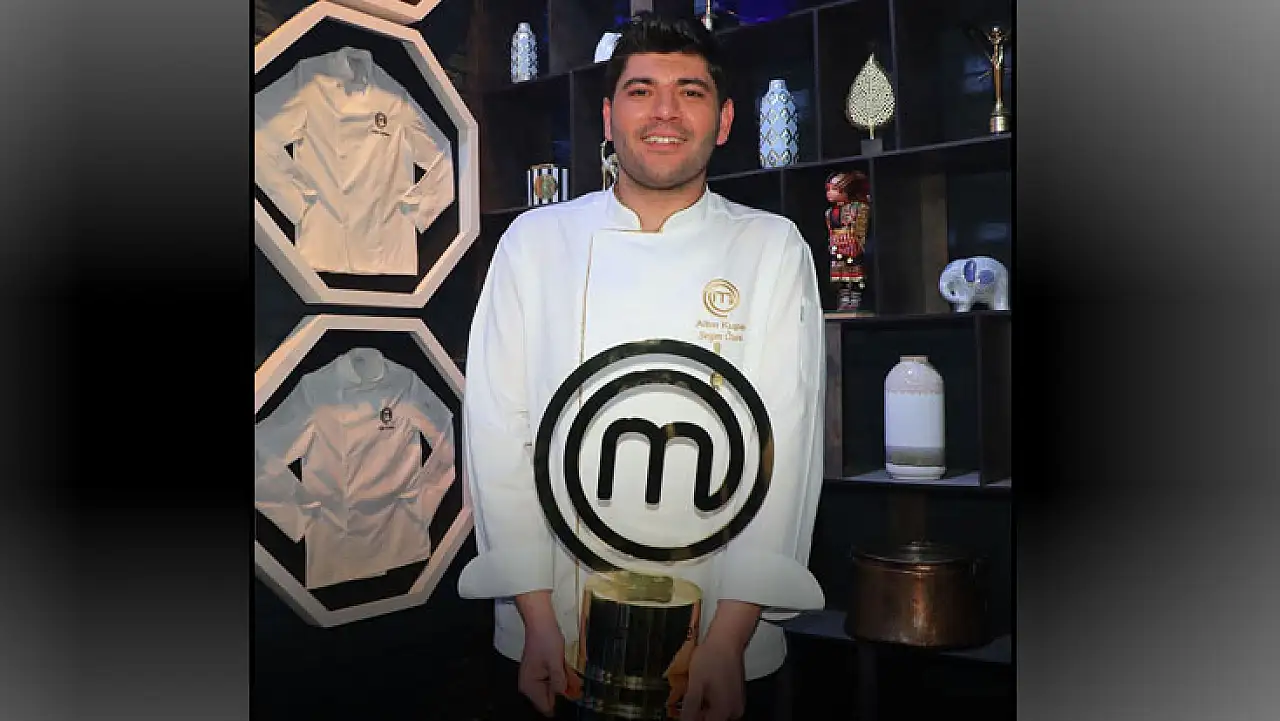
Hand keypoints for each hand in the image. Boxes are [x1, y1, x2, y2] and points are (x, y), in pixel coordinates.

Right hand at [516, 592, 566, 716]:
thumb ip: (559, 681)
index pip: (545, 705)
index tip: (573, 699)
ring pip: (553, 688)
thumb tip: (563, 694)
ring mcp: (535, 677)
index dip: (560, 704)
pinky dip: (562, 677)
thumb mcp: (555, 662)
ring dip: (565, 685)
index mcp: (530, 684)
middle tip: (579, 692)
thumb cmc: (546, 640)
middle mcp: (530, 684)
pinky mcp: (541, 670)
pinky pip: (552, 679)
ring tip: (578, 684)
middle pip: (549, 697)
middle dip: (565, 694)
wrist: (541, 622)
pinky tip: (573, 678)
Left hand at [679, 635, 746, 720]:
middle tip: (685, 700)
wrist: (727, 640)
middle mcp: (734, 710)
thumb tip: (685, 720)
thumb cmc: (711, 658)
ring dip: (702, 708)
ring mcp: (737, 703)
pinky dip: (709, 701)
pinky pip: (721, 706)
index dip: (690, 719)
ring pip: (715, 714)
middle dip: (696, 713)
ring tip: (692, 692)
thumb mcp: (695, 685)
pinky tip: (702, 689)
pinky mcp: (736, 696)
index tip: (682, 711)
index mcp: (724, 710)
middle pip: (711, 720)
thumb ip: (690, 708)